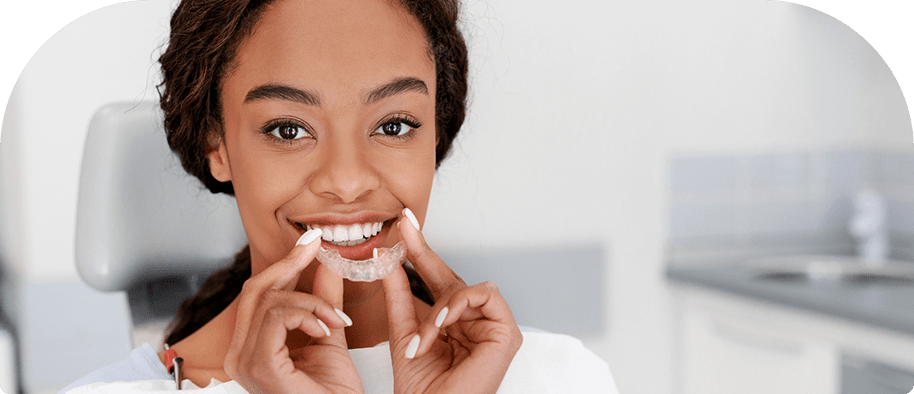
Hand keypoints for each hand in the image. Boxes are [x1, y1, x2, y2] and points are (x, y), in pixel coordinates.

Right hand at [224, 230, 363, 393]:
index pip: (258, 295)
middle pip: (255, 291)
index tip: (311, 242)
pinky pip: (277, 317)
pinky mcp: (259, 367)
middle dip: (289, 264)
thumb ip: (323, 301)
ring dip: (311, 300)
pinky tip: (328, 327)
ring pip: (270, 301)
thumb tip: (326, 264)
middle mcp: (238, 355)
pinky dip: (307, 313)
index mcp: (250, 348)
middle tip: (319, 247)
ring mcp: (243, 363)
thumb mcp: (329, 336)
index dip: (284, 264)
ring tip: (336, 320)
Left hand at [382, 209, 522, 393]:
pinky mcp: (507, 333)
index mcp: (450, 322)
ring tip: (424, 335)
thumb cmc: (421, 388)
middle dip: (424, 253)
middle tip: (404, 228)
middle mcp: (472, 322)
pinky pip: (485, 295)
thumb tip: (387, 259)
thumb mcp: (401, 332)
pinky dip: (459, 305)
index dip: (419, 251)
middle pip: (451, 277)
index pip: (434, 280)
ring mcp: (491, 326)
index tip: (403, 225)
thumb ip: (398, 295)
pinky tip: (442, 323)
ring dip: (440, 307)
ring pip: (467, 287)